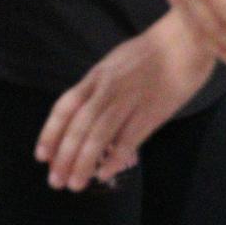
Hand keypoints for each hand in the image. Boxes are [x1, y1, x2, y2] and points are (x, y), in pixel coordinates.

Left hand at [36, 11, 214, 190]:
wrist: (184, 40)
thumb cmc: (151, 52)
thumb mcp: (116, 62)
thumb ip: (99, 86)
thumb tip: (82, 115)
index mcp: (98, 76)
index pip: (65, 106)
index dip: (50, 132)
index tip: (41, 156)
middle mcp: (109, 88)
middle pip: (79, 126)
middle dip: (64, 156)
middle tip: (56, 181)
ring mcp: (130, 100)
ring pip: (98, 135)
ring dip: (83, 163)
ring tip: (76, 184)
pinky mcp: (151, 112)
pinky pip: (128, 139)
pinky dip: (114, 159)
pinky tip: (105, 173)